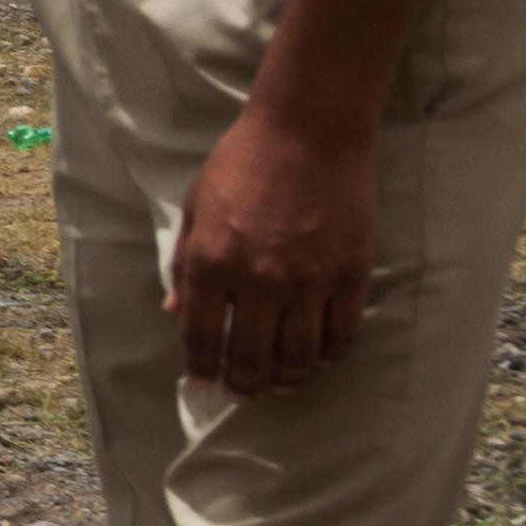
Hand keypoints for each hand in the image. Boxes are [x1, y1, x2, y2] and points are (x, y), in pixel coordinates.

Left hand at [169, 103, 377, 393]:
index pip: (200, 336)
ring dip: (287, 379)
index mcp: (211, 262)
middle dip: (243, 384)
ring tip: (280, 384)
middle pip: (250, 357)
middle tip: (242, 393)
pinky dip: (328, 355)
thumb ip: (185, 263)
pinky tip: (318, 357)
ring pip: (299, 357)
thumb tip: (174, 310)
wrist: (308, 132)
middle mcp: (258, 281)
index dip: (200, 368)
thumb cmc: (242, 163)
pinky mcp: (350, 277)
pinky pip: (341, 335)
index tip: (202, 382)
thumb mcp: (196, 206)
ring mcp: (308, 282)